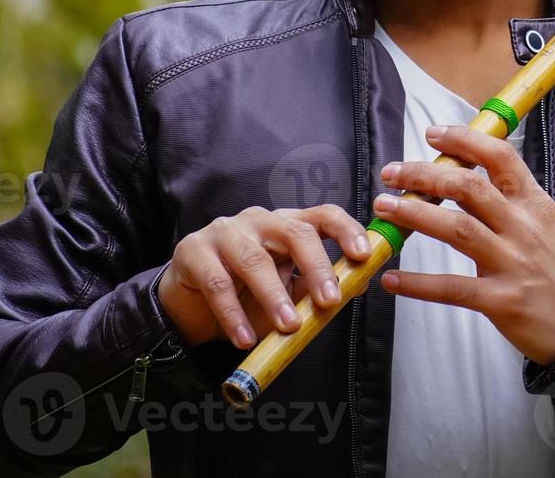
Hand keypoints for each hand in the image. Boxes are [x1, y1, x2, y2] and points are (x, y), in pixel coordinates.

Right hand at [156, 204, 371, 348]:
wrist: (191, 305)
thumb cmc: (244, 294)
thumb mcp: (286, 292)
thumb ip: (316, 287)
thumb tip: (359, 283)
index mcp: (286, 225)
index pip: (322, 215)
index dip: (346, 230)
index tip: (363, 255)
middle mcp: (258, 221)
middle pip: (294, 232)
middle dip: (316, 267)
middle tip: (329, 301)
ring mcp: (224, 232)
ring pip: (254, 259)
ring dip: (274, 296)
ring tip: (288, 327)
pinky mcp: (193, 251)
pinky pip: (217, 283)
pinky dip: (233, 314)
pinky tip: (245, 339)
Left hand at [373, 124, 554, 365]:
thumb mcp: (550, 223)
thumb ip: (516, 200)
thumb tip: (476, 172)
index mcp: (534, 204)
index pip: (500, 158)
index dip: (464, 141)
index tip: (433, 134)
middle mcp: (523, 228)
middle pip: (469, 188)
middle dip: (425, 175)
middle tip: (392, 173)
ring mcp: (512, 263)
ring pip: (458, 229)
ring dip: (416, 215)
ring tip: (384, 208)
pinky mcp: (502, 301)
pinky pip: (453, 288)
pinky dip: (418, 284)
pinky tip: (392, 279)